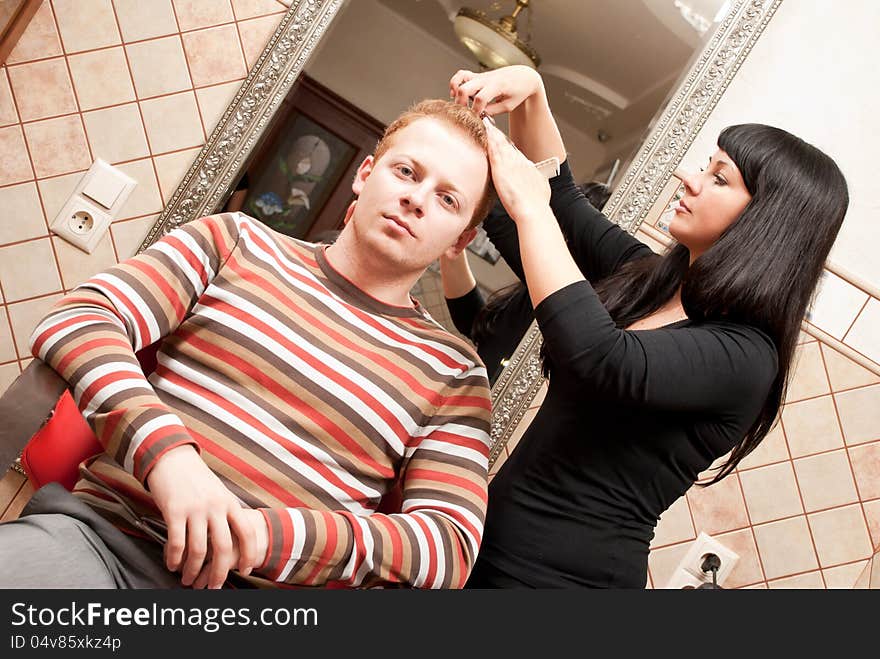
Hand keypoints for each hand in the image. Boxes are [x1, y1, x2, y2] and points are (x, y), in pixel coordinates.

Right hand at [146, 445, 258, 588]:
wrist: (172, 458)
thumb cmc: (196, 478)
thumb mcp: (218, 492)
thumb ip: (225, 513)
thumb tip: (233, 538)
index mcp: (229, 503)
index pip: (247, 533)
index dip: (248, 555)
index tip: (245, 571)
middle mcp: (215, 507)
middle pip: (223, 548)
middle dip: (219, 572)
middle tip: (214, 587)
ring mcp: (195, 509)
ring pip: (198, 550)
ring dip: (192, 570)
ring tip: (188, 580)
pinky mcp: (174, 511)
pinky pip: (177, 543)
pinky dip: (175, 559)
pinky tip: (172, 565)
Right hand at [449, 65, 543, 117]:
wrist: (523, 76)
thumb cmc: (519, 91)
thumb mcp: (509, 105)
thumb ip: (493, 110)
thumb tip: (479, 114)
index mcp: (497, 85)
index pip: (480, 98)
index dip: (476, 111)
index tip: (478, 118)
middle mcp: (486, 79)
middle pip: (465, 89)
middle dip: (462, 104)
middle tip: (466, 113)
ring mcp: (480, 76)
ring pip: (460, 79)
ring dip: (456, 93)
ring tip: (460, 104)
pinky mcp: (477, 76)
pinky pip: (461, 75)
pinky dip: (455, 83)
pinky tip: (456, 93)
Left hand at [482, 118, 550, 225]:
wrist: (533, 209)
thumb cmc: (537, 204)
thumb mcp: (541, 189)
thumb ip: (534, 184)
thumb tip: (534, 184)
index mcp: (527, 167)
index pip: (515, 154)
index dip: (508, 147)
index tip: (503, 141)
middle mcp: (519, 162)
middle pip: (507, 146)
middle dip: (499, 136)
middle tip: (491, 125)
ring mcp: (510, 164)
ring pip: (500, 145)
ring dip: (493, 134)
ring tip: (486, 123)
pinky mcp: (501, 169)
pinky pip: (494, 151)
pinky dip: (490, 140)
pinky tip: (485, 132)